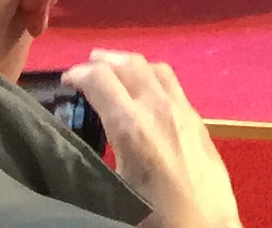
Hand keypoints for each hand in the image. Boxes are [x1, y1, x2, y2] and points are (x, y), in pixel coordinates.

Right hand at [61, 49, 238, 227]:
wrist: (206, 226)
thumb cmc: (154, 216)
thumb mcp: (113, 190)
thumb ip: (92, 160)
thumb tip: (71, 147)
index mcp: (133, 126)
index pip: (101, 79)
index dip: (78, 73)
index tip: (65, 80)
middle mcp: (159, 108)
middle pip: (130, 64)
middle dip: (104, 60)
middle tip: (85, 66)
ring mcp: (183, 109)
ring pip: (155, 67)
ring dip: (129, 63)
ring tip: (113, 69)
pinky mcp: (198, 118)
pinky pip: (172, 82)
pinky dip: (150, 75)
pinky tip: (144, 89)